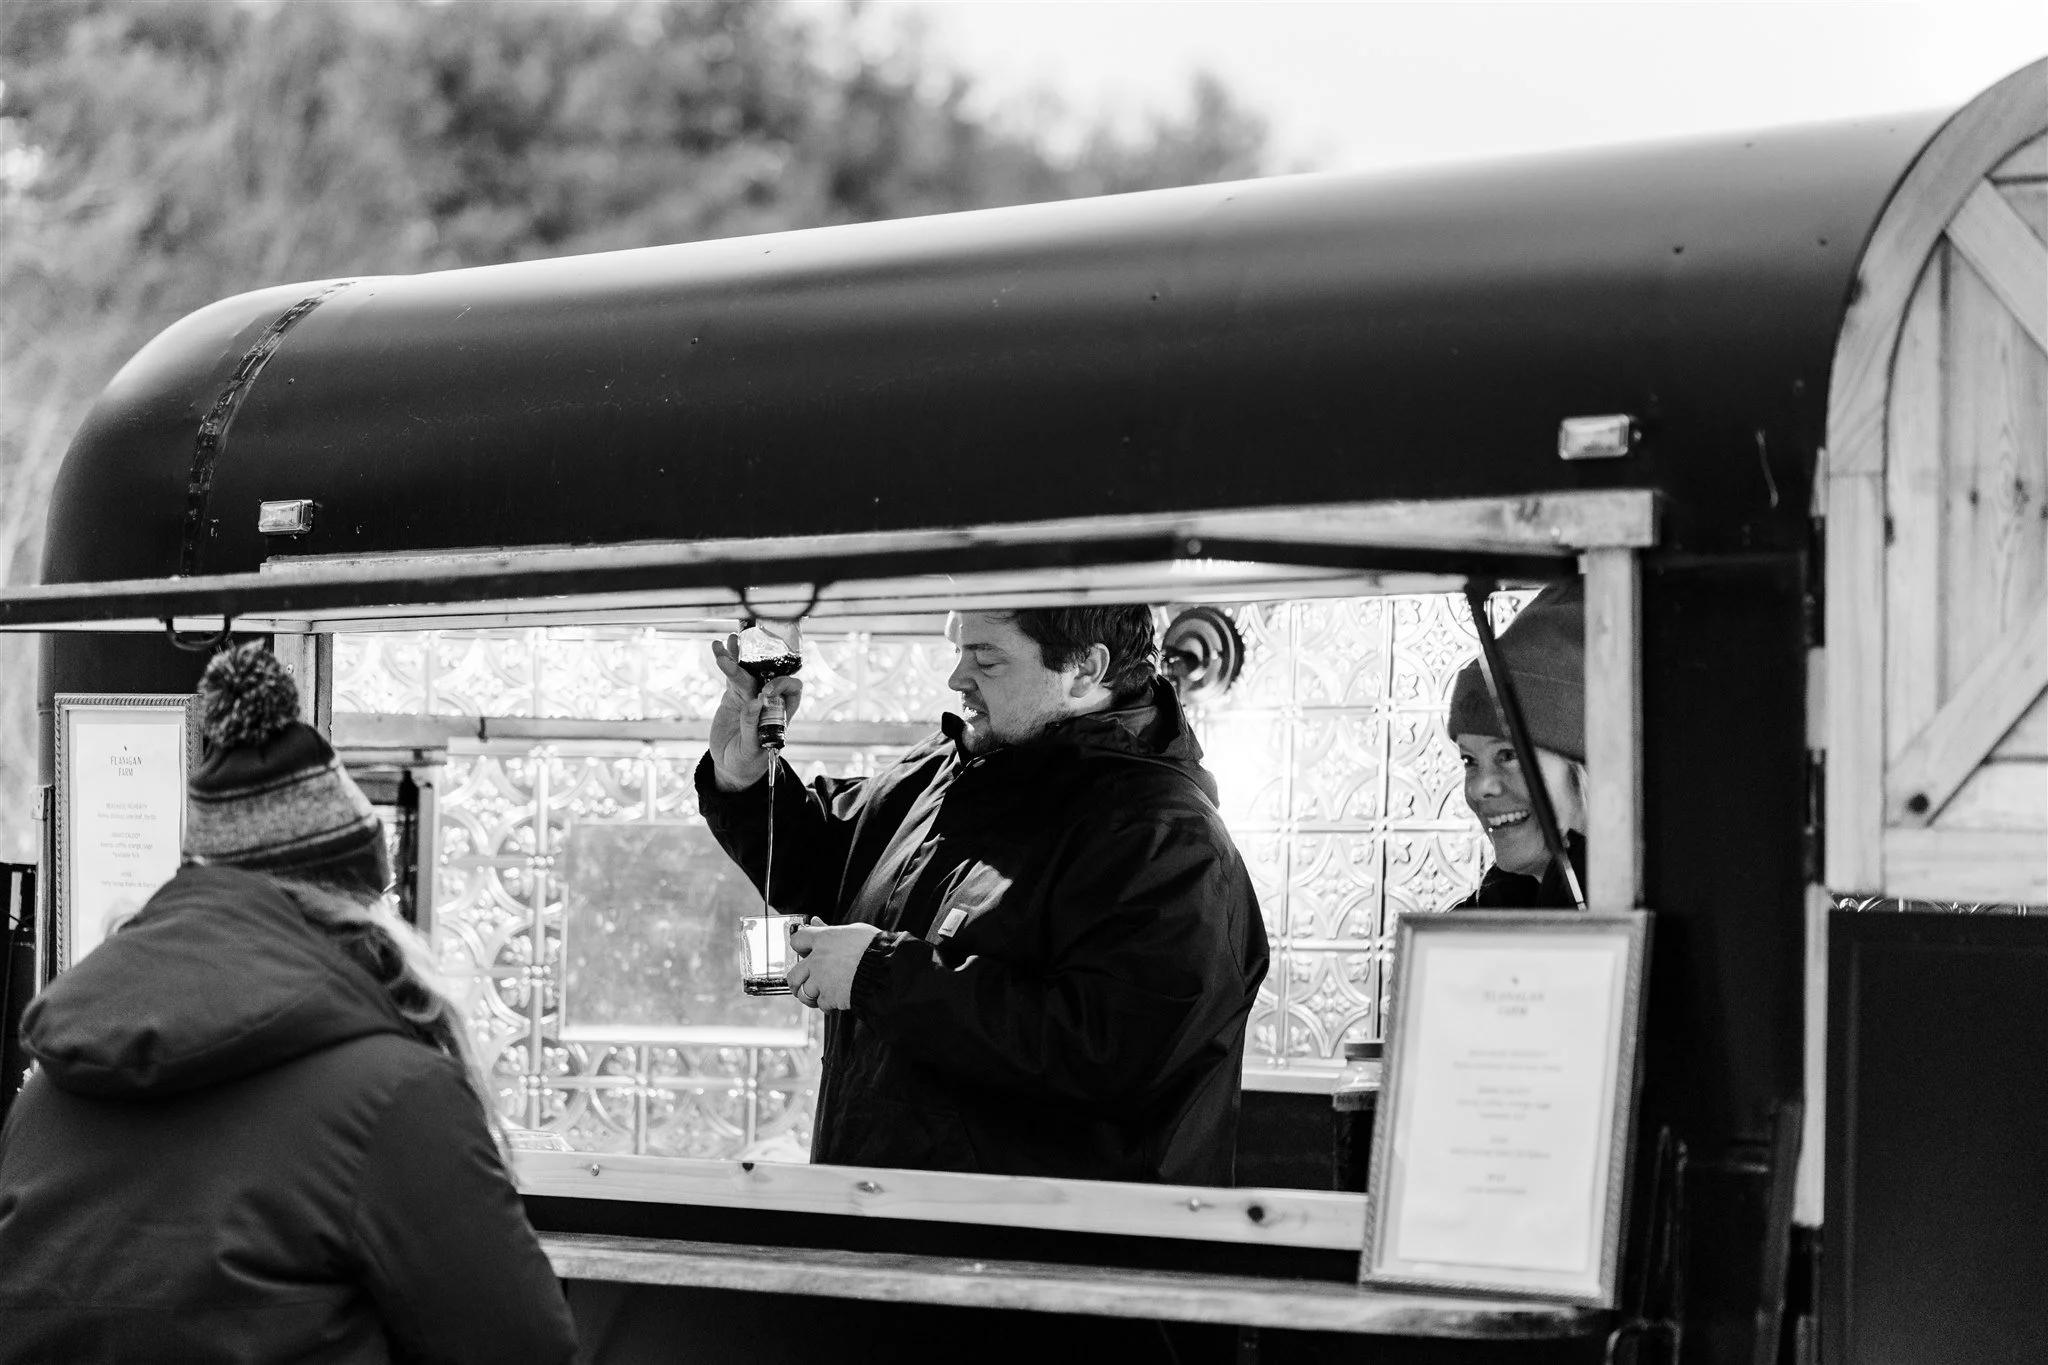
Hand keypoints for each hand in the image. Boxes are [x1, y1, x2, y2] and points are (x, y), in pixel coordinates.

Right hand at [708, 633, 804, 791]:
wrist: (730, 766)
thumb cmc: (748, 762)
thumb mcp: (751, 750)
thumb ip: (752, 727)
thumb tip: (754, 702)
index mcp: (781, 714)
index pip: (792, 691)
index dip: (783, 685)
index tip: (765, 692)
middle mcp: (768, 701)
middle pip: (765, 675)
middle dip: (752, 664)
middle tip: (734, 661)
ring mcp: (749, 696)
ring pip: (746, 672)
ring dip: (736, 657)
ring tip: (724, 643)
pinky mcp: (733, 696)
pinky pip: (731, 676)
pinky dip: (726, 662)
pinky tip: (719, 648)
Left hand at [785, 918, 880, 1010]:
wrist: (886, 970)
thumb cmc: (875, 947)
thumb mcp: (853, 930)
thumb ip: (830, 929)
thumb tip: (816, 921)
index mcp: (823, 939)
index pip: (797, 940)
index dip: (800, 946)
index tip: (805, 952)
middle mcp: (817, 960)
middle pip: (793, 975)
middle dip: (797, 981)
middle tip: (805, 982)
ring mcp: (822, 981)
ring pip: (805, 993)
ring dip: (812, 995)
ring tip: (822, 994)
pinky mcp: (830, 997)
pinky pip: (822, 1004)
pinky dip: (828, 1004)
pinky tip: (836, 999)